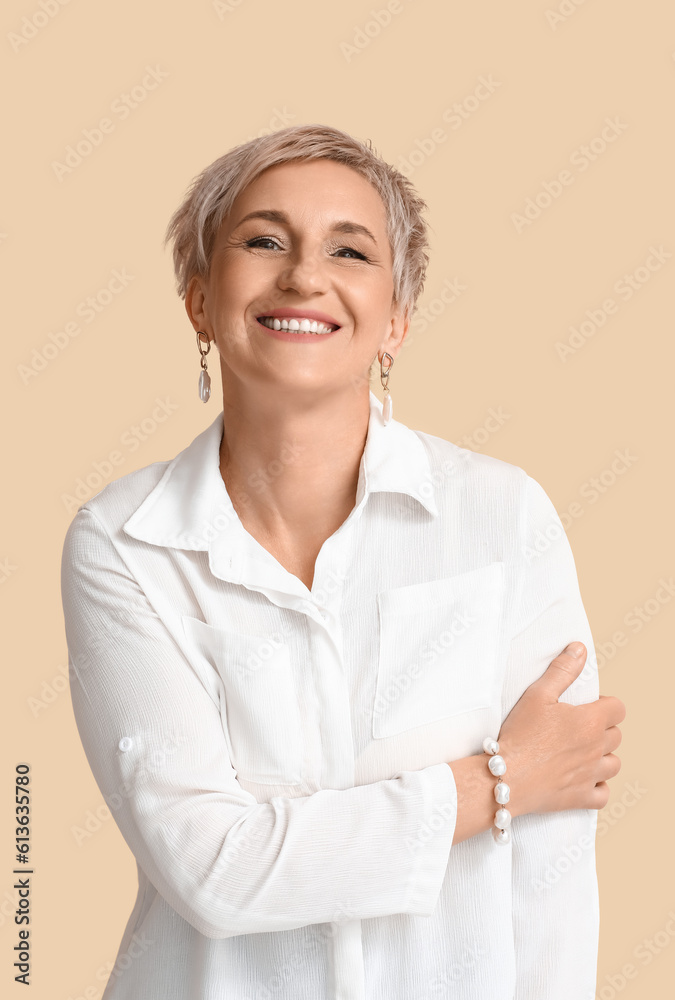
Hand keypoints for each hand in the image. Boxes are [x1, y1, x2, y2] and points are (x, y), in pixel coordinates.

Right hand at [497, 642, 624, 815]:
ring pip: (614, 764)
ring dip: (603, 756)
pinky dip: (598, 786)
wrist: (505, 777)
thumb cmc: (520, 734)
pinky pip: (604, 793)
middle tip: (577, 727)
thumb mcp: (537, 694)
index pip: (618, 708)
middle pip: (616, 735)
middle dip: (602, 728)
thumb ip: (562, 670)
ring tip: (582, 752)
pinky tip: (583, 777)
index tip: (586, 706)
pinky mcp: (581, 797)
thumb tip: (579, 649)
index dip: (604, 704)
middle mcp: (597, 749)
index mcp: (590, 722)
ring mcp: (591, 775)